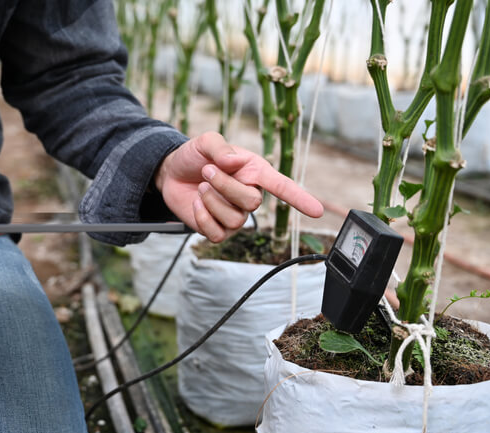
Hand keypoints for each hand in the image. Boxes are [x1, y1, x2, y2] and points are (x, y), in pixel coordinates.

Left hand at [155, 132, 323, 241]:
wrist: (171, 172)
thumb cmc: (195, 156)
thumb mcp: (205, 142)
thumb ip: (219, 147)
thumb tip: (232, 162)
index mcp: (255, 173)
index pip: (282, 187)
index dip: (300, 198)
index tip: (318, 211)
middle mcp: (249, 195)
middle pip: (252, 203)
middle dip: (225, 186)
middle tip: (207, 171)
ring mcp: (235, 215)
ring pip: (235, 220)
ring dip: (212, 200)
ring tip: (201, 186)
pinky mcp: (217, 230)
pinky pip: (217, 234)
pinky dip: (203, 218)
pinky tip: (196, 204)